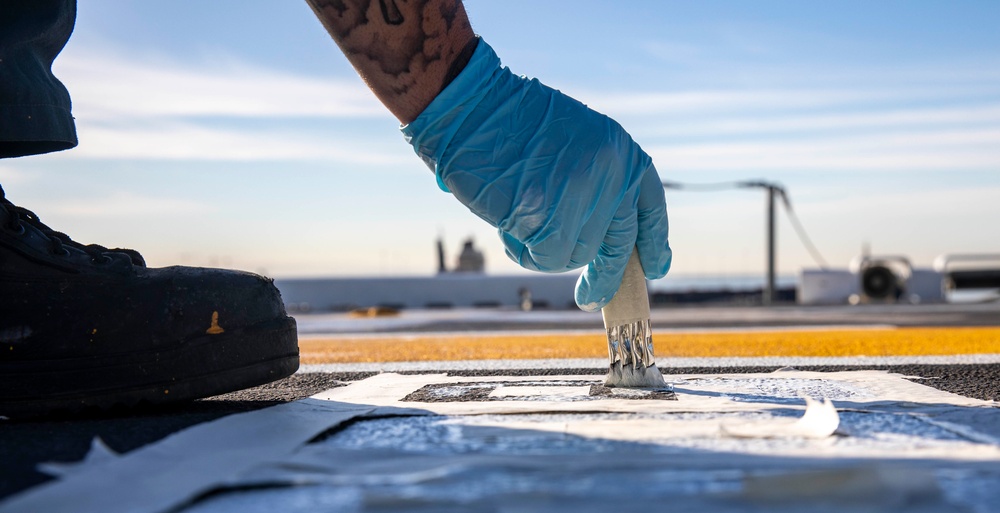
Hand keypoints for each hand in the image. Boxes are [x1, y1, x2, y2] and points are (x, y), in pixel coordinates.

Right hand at [402, 38, 670, 310]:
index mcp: (620, 152)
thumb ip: (595, 182)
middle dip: (605, 278)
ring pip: (576, 255)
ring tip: (516, 220)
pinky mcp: (551, 220)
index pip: (649, 207)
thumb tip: (600, 235)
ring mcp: (584, 198)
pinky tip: (505, 225)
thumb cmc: (510, 122)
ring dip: (544, 250)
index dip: (653, 240)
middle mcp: (612, 176)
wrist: (472, 107)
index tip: (656, 267)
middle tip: (591, 298)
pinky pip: (545, 259)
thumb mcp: (573, 140)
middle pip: (619, 246)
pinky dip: (523, 252)